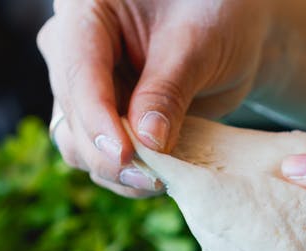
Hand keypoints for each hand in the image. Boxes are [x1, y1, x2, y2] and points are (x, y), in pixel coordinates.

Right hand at [37, 0, 274, 196]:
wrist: (233, 31)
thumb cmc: (217, 16)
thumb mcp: (197, 45)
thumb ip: (168, 91)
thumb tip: (146, 144)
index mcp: (86, 11)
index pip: (79, 71)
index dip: (97, 119)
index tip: (124, 155)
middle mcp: (72, 50)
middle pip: (74, 115)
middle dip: (110, 154)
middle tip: (154, 177)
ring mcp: (85, 89)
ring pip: (79, 145)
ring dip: (117, 171)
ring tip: (164, 178)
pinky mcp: (101, 120)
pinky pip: (100, 159)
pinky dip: (128, 175)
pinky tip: (163, 176)